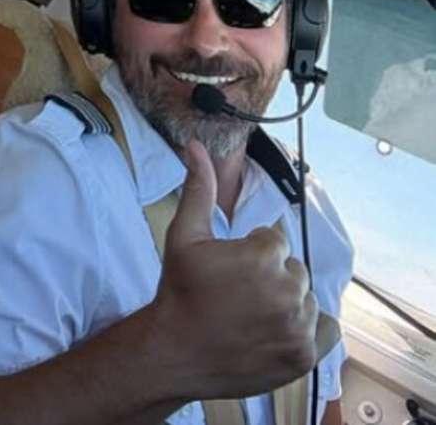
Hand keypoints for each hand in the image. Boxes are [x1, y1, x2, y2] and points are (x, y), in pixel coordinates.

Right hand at [150, 140, 324, 399]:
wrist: (174, 351)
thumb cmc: (178, 290)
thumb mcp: (183, 236)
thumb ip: (198, 189)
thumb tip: (195, 145)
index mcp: (262, 256)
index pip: (273, 243)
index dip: (249, 255)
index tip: (227, 273)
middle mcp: (288, 289)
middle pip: (292, 270)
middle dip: (269, 277)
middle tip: (236, 295)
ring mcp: (298, 326)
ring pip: (305, 299)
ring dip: (285, 303)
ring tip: (250, 315)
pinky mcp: (304, 355)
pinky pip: (325, 328)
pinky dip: (306, 328)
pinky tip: (275, 330)